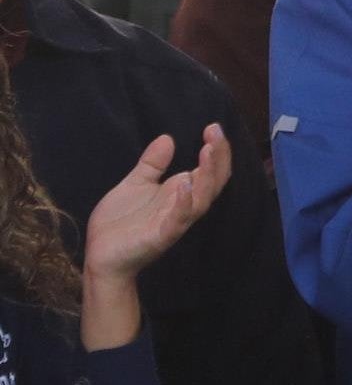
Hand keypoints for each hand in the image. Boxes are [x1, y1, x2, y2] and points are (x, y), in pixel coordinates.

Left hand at [84, 124, 231, 283]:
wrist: (100, 257)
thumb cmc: (119, 224)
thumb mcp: (134, 185)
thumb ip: (152, 164)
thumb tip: (167, 138)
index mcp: (180, 194)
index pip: (210, 171)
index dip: (217, 150)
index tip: (213, 127)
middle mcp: (184, 206)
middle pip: (213, 181)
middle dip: (218, 156)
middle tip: (215, 131)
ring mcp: (174, 222)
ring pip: (201, 199)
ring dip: (207, 175)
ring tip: (208, 150)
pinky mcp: (160, 237)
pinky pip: (178, 220)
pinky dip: (184, 203)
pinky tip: (184, 184)